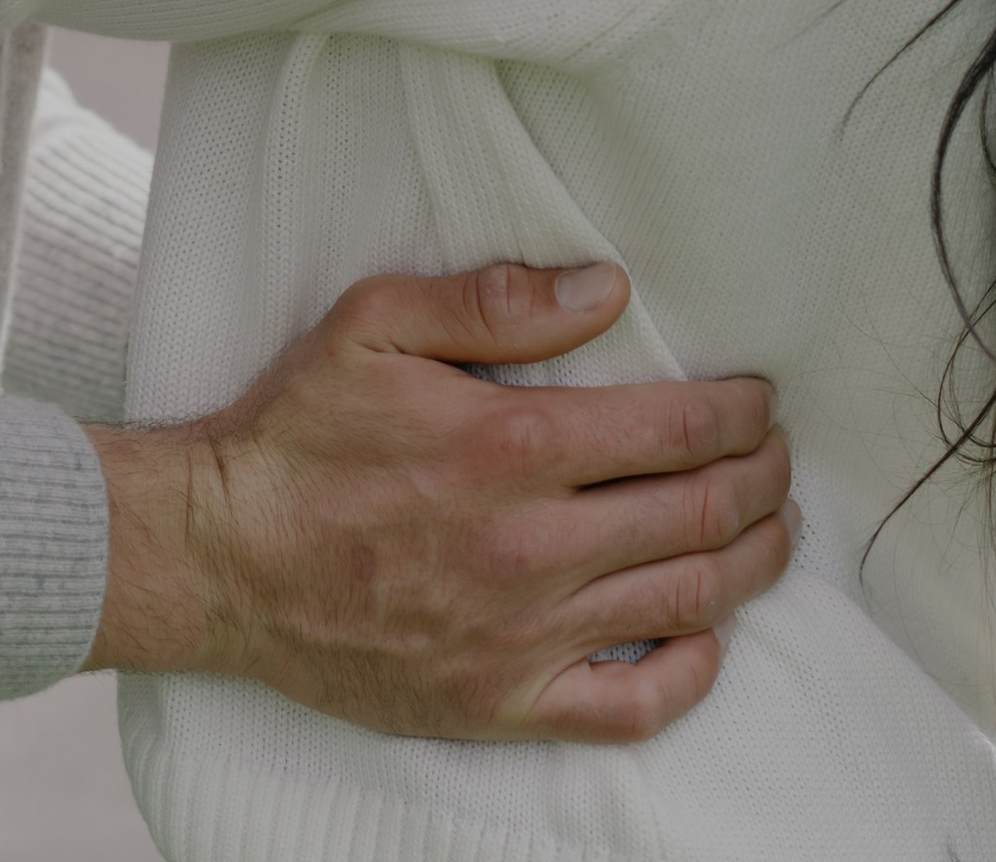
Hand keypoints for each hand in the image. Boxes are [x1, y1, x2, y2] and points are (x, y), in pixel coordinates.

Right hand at [85, 261, 795, 742]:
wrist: (218, 556)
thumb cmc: (294, 433)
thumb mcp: (375, 323)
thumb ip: (495, 301)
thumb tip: (604, 290)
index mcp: (510, 445)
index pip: (673, 426)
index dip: (737, 411)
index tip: (759, 399)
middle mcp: (532, 546)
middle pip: (696, 513)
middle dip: (759, 479)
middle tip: (777, 457)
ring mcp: (522, 636)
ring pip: (682, 603)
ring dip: (748, 562)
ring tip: (771, 530)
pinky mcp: (499, 703)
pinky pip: (628, 706)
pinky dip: (688, 675)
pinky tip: (707, 640)